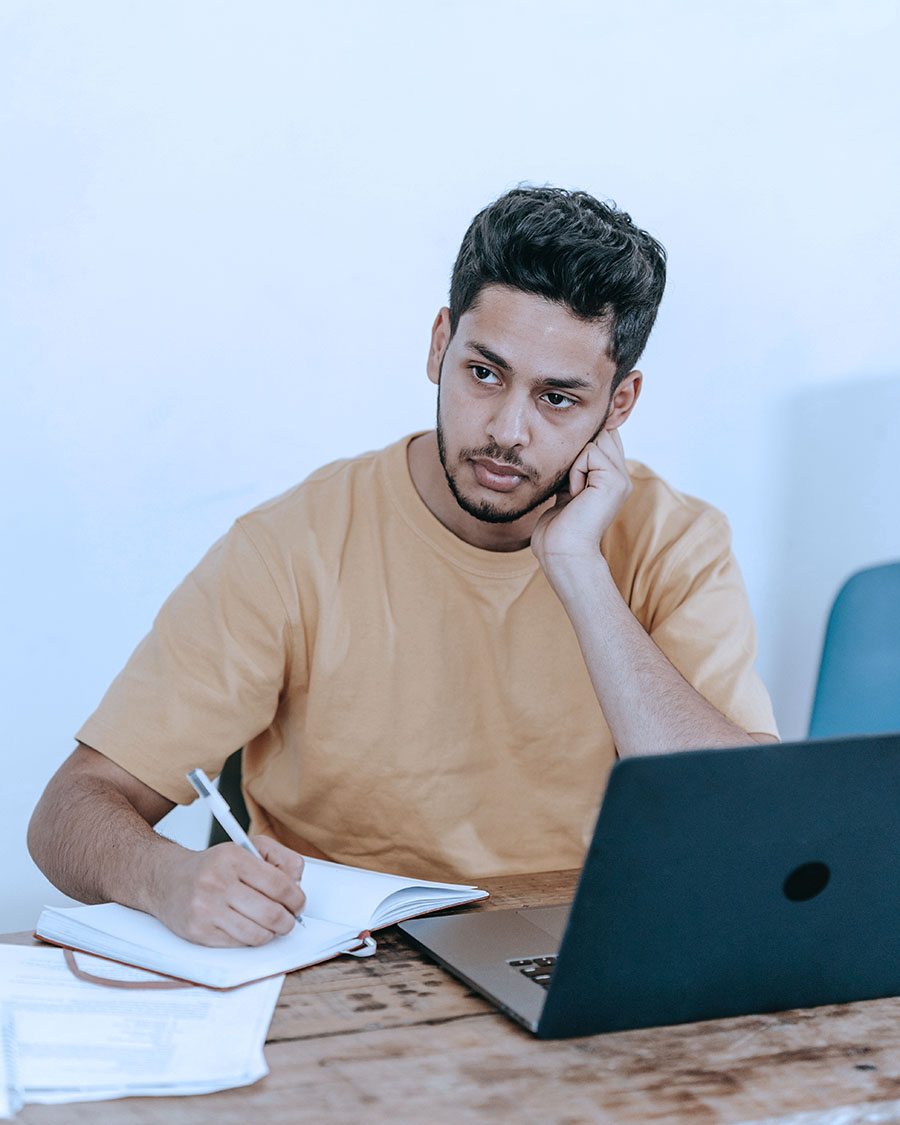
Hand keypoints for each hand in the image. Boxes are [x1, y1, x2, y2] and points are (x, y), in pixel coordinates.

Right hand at [153, 836, 305, 946]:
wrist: (165, 879)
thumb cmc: (214, 866)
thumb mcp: (247, 847)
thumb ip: (280, 860)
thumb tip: (298, 886)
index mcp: (233, 858)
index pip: (280, 885)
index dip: (297, 899)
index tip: (299, 903)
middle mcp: (217, 882)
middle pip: (272, 914)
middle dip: (288, 921)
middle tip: (288, 919)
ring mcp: (206, 909)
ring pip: (258, 934)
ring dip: (271, 933)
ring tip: (270, 925)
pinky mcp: (199, 932)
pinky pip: (239, 944)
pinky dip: (250, 939)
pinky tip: (247, 927)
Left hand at [531, 428, 631, 569]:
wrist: (562, 553)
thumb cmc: (558, 530)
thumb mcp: (567, 491)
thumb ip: (575, 469)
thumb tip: (569, 446)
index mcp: (611, 478)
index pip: (605, 436)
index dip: (585, 439)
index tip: (569, 462)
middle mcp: (621, 476)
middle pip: (601, 432)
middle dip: (577, 449)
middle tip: (569, 483)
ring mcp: (621, 478)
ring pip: (596, 439)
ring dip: (574, 462)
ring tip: (573, 491)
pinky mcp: (615, 480)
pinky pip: (589, 452)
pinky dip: (575, 472)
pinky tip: (575, 495)